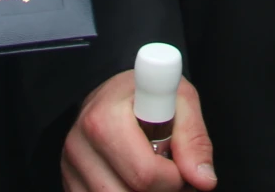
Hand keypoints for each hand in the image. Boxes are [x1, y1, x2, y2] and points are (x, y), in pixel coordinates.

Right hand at [62, 70, 214, 190]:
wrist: (113, 92)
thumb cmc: (145, 93)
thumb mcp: (179, 100)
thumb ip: (194, 139)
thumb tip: (204, 179)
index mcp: (103, 119)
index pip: (146, 174)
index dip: (174, 177)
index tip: (179, 165)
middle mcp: (79, 146)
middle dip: (161, 191)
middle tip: (172, 174)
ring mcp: (70, 169)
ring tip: (155, 176)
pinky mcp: (70, 184)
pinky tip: (134, 181)